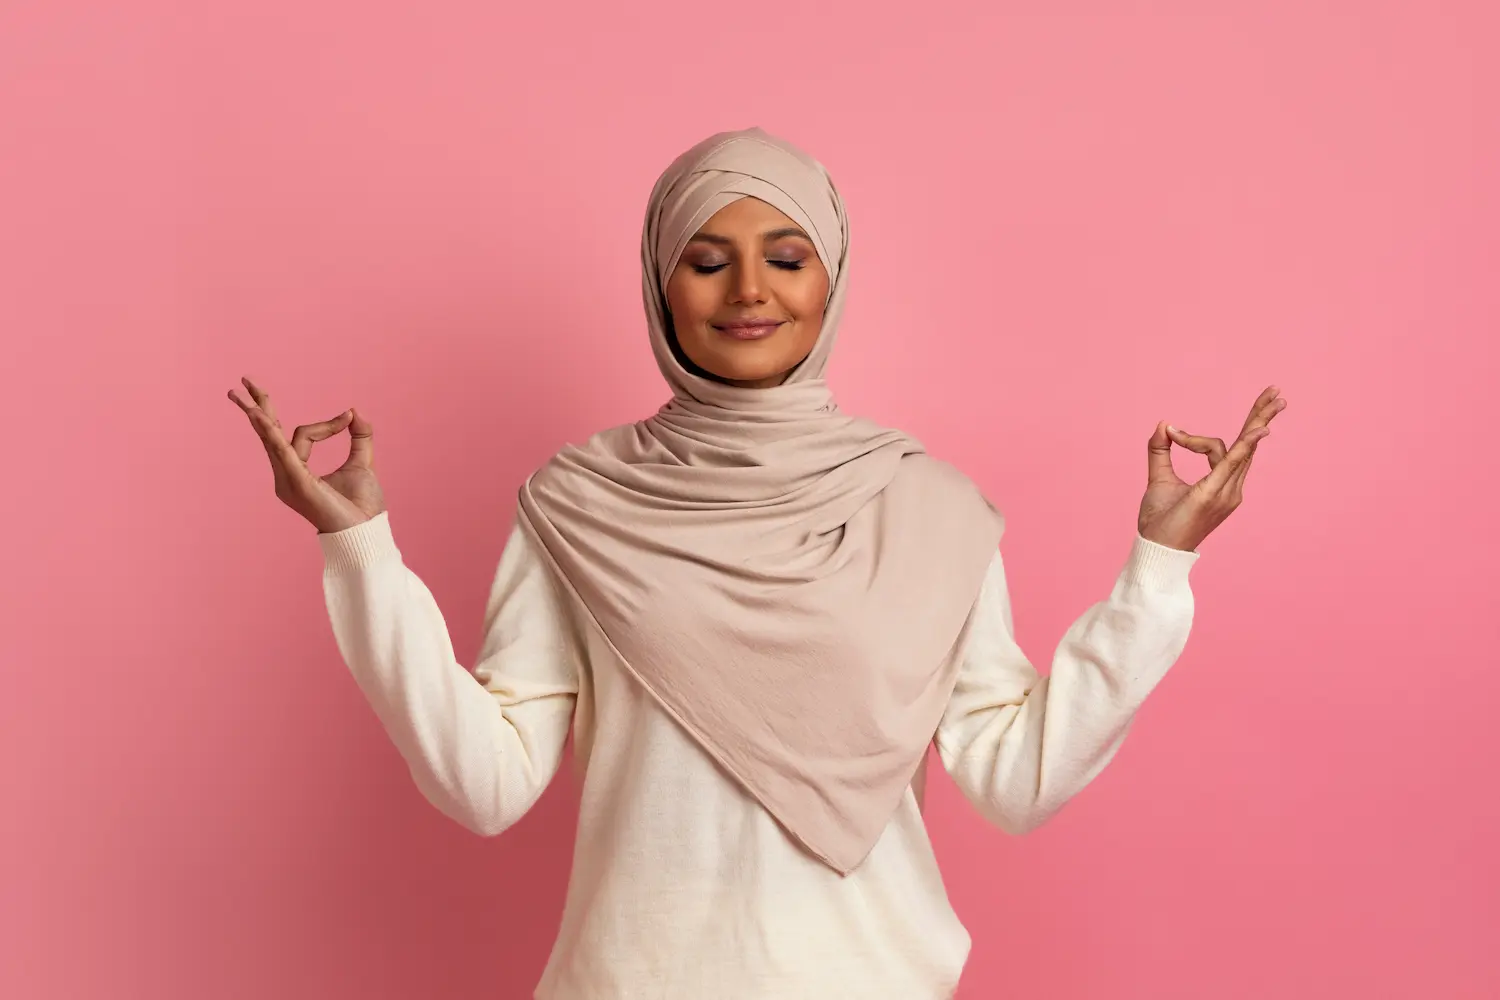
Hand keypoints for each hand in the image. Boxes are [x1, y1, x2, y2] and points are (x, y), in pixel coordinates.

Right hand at [228, 376, 384, 533]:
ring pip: (274, 438)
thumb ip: (359, 437)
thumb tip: (354, 411)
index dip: (326, 423)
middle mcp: (286, 474)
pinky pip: (282, 452)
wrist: (366, 532)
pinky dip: (271, 433)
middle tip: (243, 381)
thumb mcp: (362, 463)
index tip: (348, 417)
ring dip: (259, 413)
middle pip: (268, 432)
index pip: (300, 434)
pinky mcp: (298, 483)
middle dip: (258, 406)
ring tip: (242, 391)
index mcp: (297, 470)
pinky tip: (260, 416)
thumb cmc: (361, 506)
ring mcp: (288, 480)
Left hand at [1138, 385, 1285, 551]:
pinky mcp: (1213, 494)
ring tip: (1274, 397)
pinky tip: (1259, 430)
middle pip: (1250, 444)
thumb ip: (1160, 450)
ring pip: (1242, 448)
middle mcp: (1231, 487)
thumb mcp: (1158, 478)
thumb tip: (1164, 424)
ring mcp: (1226, 492)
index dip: (1195, 437)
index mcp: (1222, 483)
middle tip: (1276, 391)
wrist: (1156, 550)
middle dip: (1261, 416)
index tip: (1171, 433)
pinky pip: (1232, 464)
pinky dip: (1245, 445)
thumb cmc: (1160, 521)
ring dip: (1257, 420)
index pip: (1225, 448)